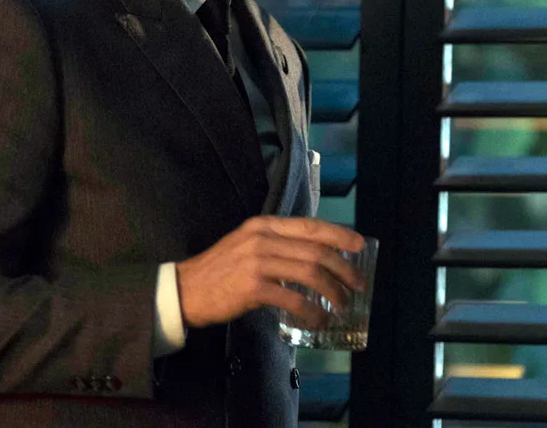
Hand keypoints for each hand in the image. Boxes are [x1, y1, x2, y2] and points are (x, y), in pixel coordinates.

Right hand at [174, 216, 364, 329]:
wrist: (186, 289)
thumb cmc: (220, 269)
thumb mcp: (247, 244)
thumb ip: (276, 244)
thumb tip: (314, 256)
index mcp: (263, 225)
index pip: (310, 226)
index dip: (338, 235)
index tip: (359, 245)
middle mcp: (262, 238)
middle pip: (315, 250)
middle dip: (343, 268)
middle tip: (357, 284)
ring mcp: (257, 262)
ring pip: (309, 273)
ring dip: (332, 291)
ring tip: (341, 304)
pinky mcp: (252, 287)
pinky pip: (293, 299)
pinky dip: (311, 311)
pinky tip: (318, 320)